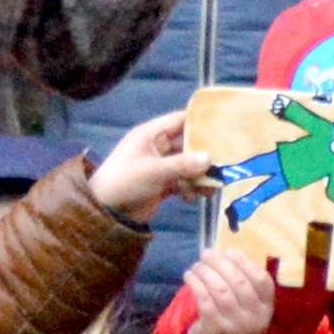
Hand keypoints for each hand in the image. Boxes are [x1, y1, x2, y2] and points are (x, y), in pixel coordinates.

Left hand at [87, 108, 213, 224]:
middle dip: (205, 153)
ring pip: (188, 165)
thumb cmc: (125, 182)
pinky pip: (182, 182)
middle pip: (188, 144)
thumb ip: (183, 164)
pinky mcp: (162, 184)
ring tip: (215, 185)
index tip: (224, 125)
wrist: (106, 213)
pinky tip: (195, 198)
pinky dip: (191, 188)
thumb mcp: (153, 171)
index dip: (200, 121)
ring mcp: (160, 166)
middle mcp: (157, 147)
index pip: (180, 120)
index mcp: (151, 135)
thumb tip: (210, 158)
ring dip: (200, 174)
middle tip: (228, 160)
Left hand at [166, 244, 279, 333]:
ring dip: (205, 272)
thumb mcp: (246, 312)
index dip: (245, 262)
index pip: (262, 280)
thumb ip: (242, 288)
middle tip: (206, 253)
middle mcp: (254, 318)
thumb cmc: (232, 329)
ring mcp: (235, 325)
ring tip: (197, 265)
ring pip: (220, 289)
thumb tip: (223, 255)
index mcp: (266, 310)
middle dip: (220, 262)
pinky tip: (189, 276)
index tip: (229, 251)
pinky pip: (204, 299)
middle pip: (239, 281)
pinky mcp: (214, 329)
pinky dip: (195, 283)